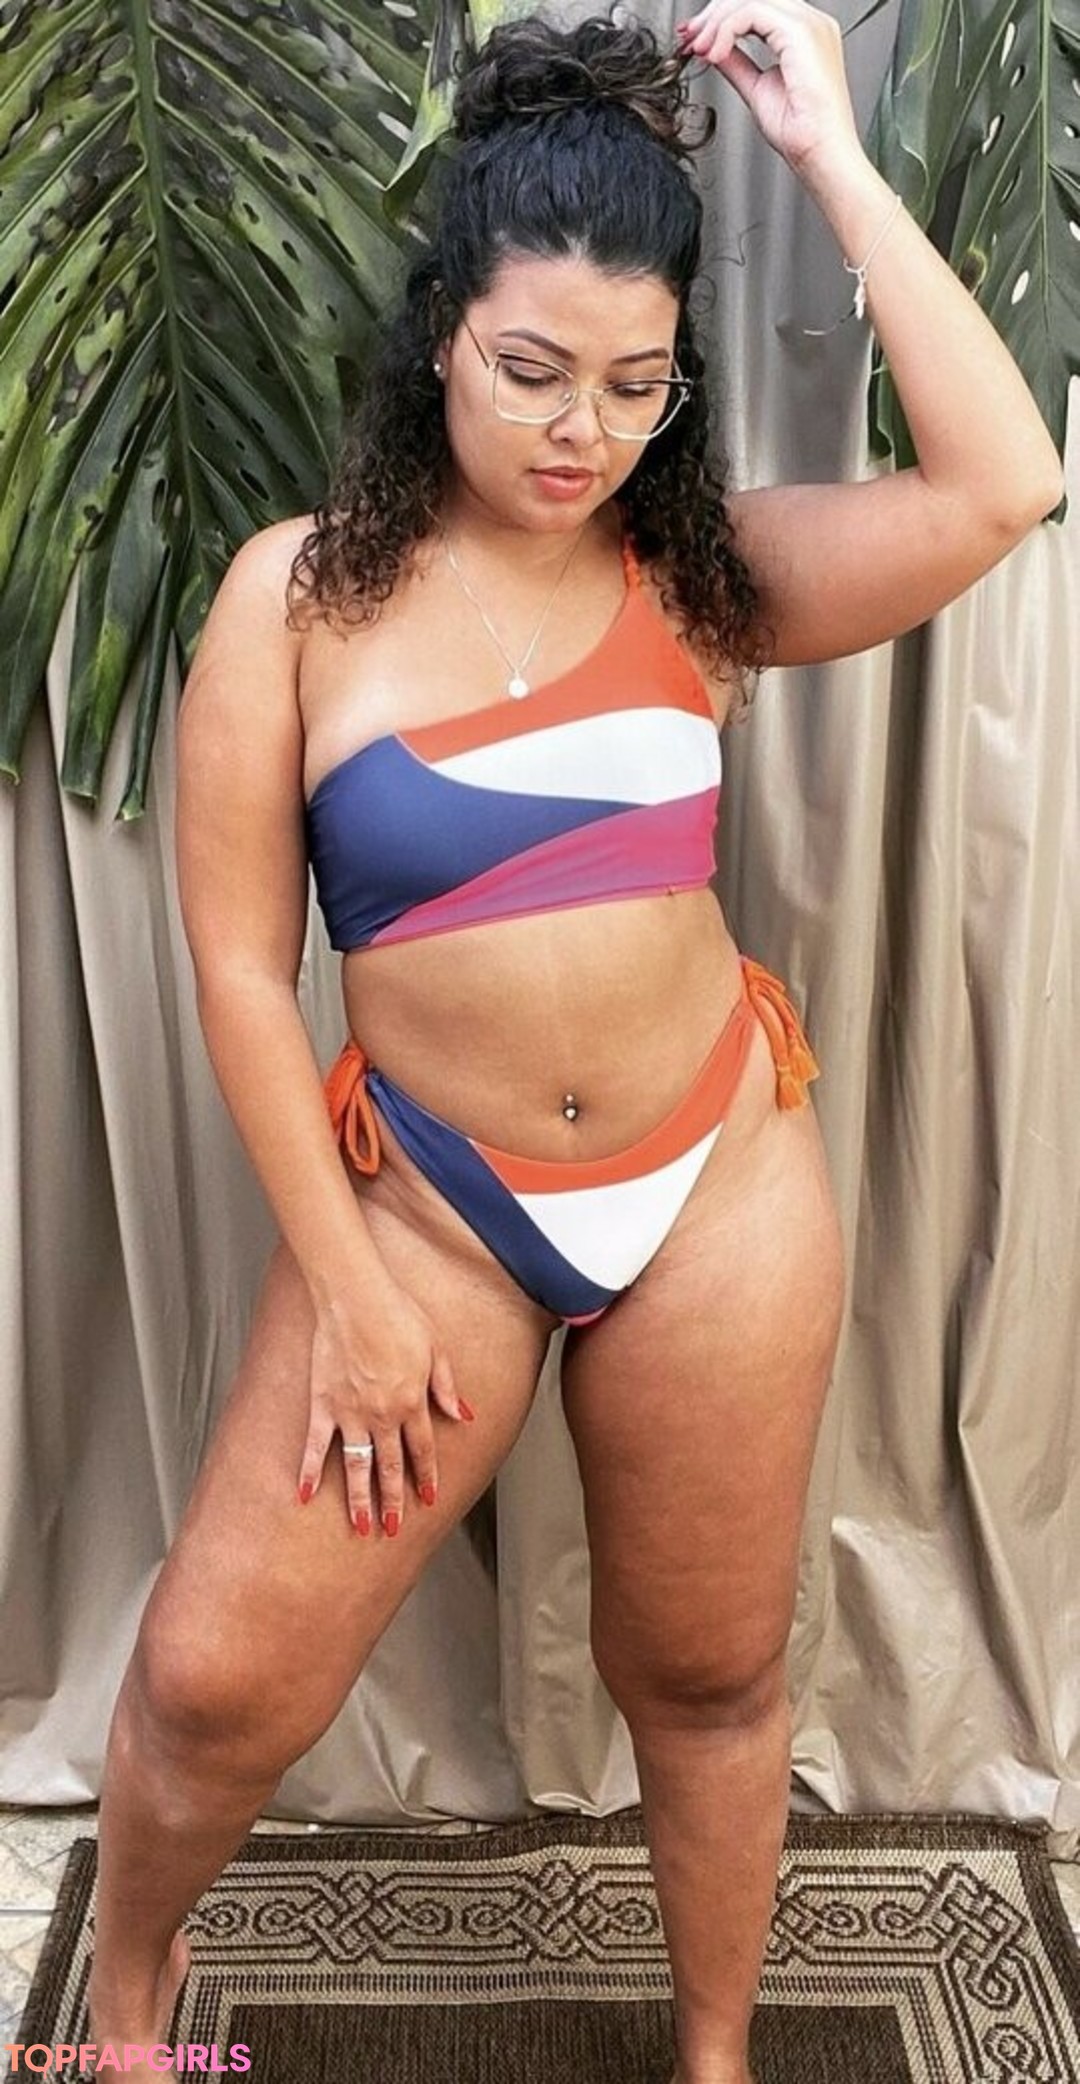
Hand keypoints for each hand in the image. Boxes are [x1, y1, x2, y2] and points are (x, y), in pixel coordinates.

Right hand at [298, 1277, 470, 1535]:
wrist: (356, 1296)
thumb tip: (464, 1414)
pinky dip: (308, 1471)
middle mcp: (383, 1415)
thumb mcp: (436, 1348)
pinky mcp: (322, 1403)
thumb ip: (446, 1386)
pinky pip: (314, 1445)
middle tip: (392, 1527)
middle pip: (391, 1466)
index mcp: (413, 1402)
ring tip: (361, 1526)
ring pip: (357, 1465)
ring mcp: (350, 1412)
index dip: (426, 1476)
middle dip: (393, 1500)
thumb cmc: (398, 1314)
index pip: (422, 1450)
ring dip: (359, 1499)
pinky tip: (304, 1495)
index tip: (428, 1499)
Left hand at [675, 0, 862, 179]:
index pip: (758, 6)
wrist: (820, 153)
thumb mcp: (757, 88)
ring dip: (717, 22)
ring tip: (700, 50)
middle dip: (714, 14)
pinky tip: (715, 55)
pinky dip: (726, 30)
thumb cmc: (801, 133)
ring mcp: (809, 23)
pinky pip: (752, 12)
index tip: (696, 39)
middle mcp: (810, 23)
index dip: (721, 18)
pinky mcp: (801, 31)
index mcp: (804, 34)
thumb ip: (737, 62)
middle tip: (690, 38)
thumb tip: (716, 48)